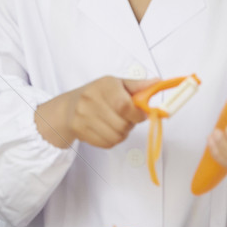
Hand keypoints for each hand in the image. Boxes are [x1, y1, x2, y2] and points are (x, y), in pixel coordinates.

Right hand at [37, 77, 151, 148]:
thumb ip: (138, 85)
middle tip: (126, 118)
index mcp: (103, 86)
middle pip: (123, 124)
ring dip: (122, 133)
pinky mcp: (81, 131)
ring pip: (117, 136)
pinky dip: (112, 139)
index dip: (137, 114)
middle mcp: (90, 100)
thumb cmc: (97, 93)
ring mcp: (83, 117)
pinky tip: (106, 129)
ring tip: (116, 123)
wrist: (68, 107)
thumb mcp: (116, 84)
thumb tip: (158, 82)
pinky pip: (107, 143)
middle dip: (130, 124)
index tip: (141, 114)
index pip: (125, 106)